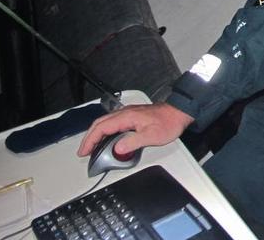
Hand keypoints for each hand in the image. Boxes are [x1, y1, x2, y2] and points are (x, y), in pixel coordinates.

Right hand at [76, 103, 193, 157]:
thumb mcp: (151, 136)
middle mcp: (125, 113)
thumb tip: (118, 149)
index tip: (84, 151)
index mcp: (126, 117)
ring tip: (92, 148)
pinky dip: (105, 132)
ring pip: (105, 122)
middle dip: (89, 138)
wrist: (179, 113)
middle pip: (99, 123)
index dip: (90, 140)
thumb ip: (133, 142)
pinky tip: (106, 140)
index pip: (101, 127)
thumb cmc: (168, 122)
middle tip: (84, 151)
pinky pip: (113, 123)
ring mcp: (128, 114)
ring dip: (96, 134)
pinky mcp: (132, 116)